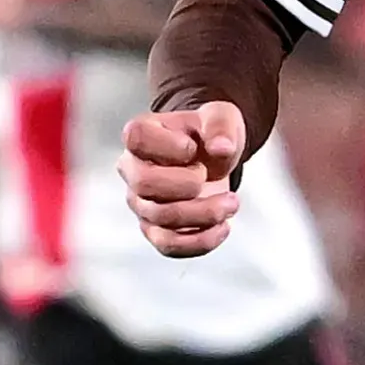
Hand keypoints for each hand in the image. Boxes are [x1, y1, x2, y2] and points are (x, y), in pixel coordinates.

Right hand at [121, 101, 245, 255]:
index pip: (136, 138)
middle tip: (209, 176)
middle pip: (144, 184)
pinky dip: (200, 241)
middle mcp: (132, 169)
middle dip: (187, 185)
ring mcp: (141, 202)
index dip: (168, 146)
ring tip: (231, 202)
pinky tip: (223, 227)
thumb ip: (221, 126)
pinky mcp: (156, 229)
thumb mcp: (221, 118)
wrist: (212, 159)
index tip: (192, 147)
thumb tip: (222, 148)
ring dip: (204, 214)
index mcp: (141, 135)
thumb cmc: (208, 135)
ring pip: (160, 219)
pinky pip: (169, 245)